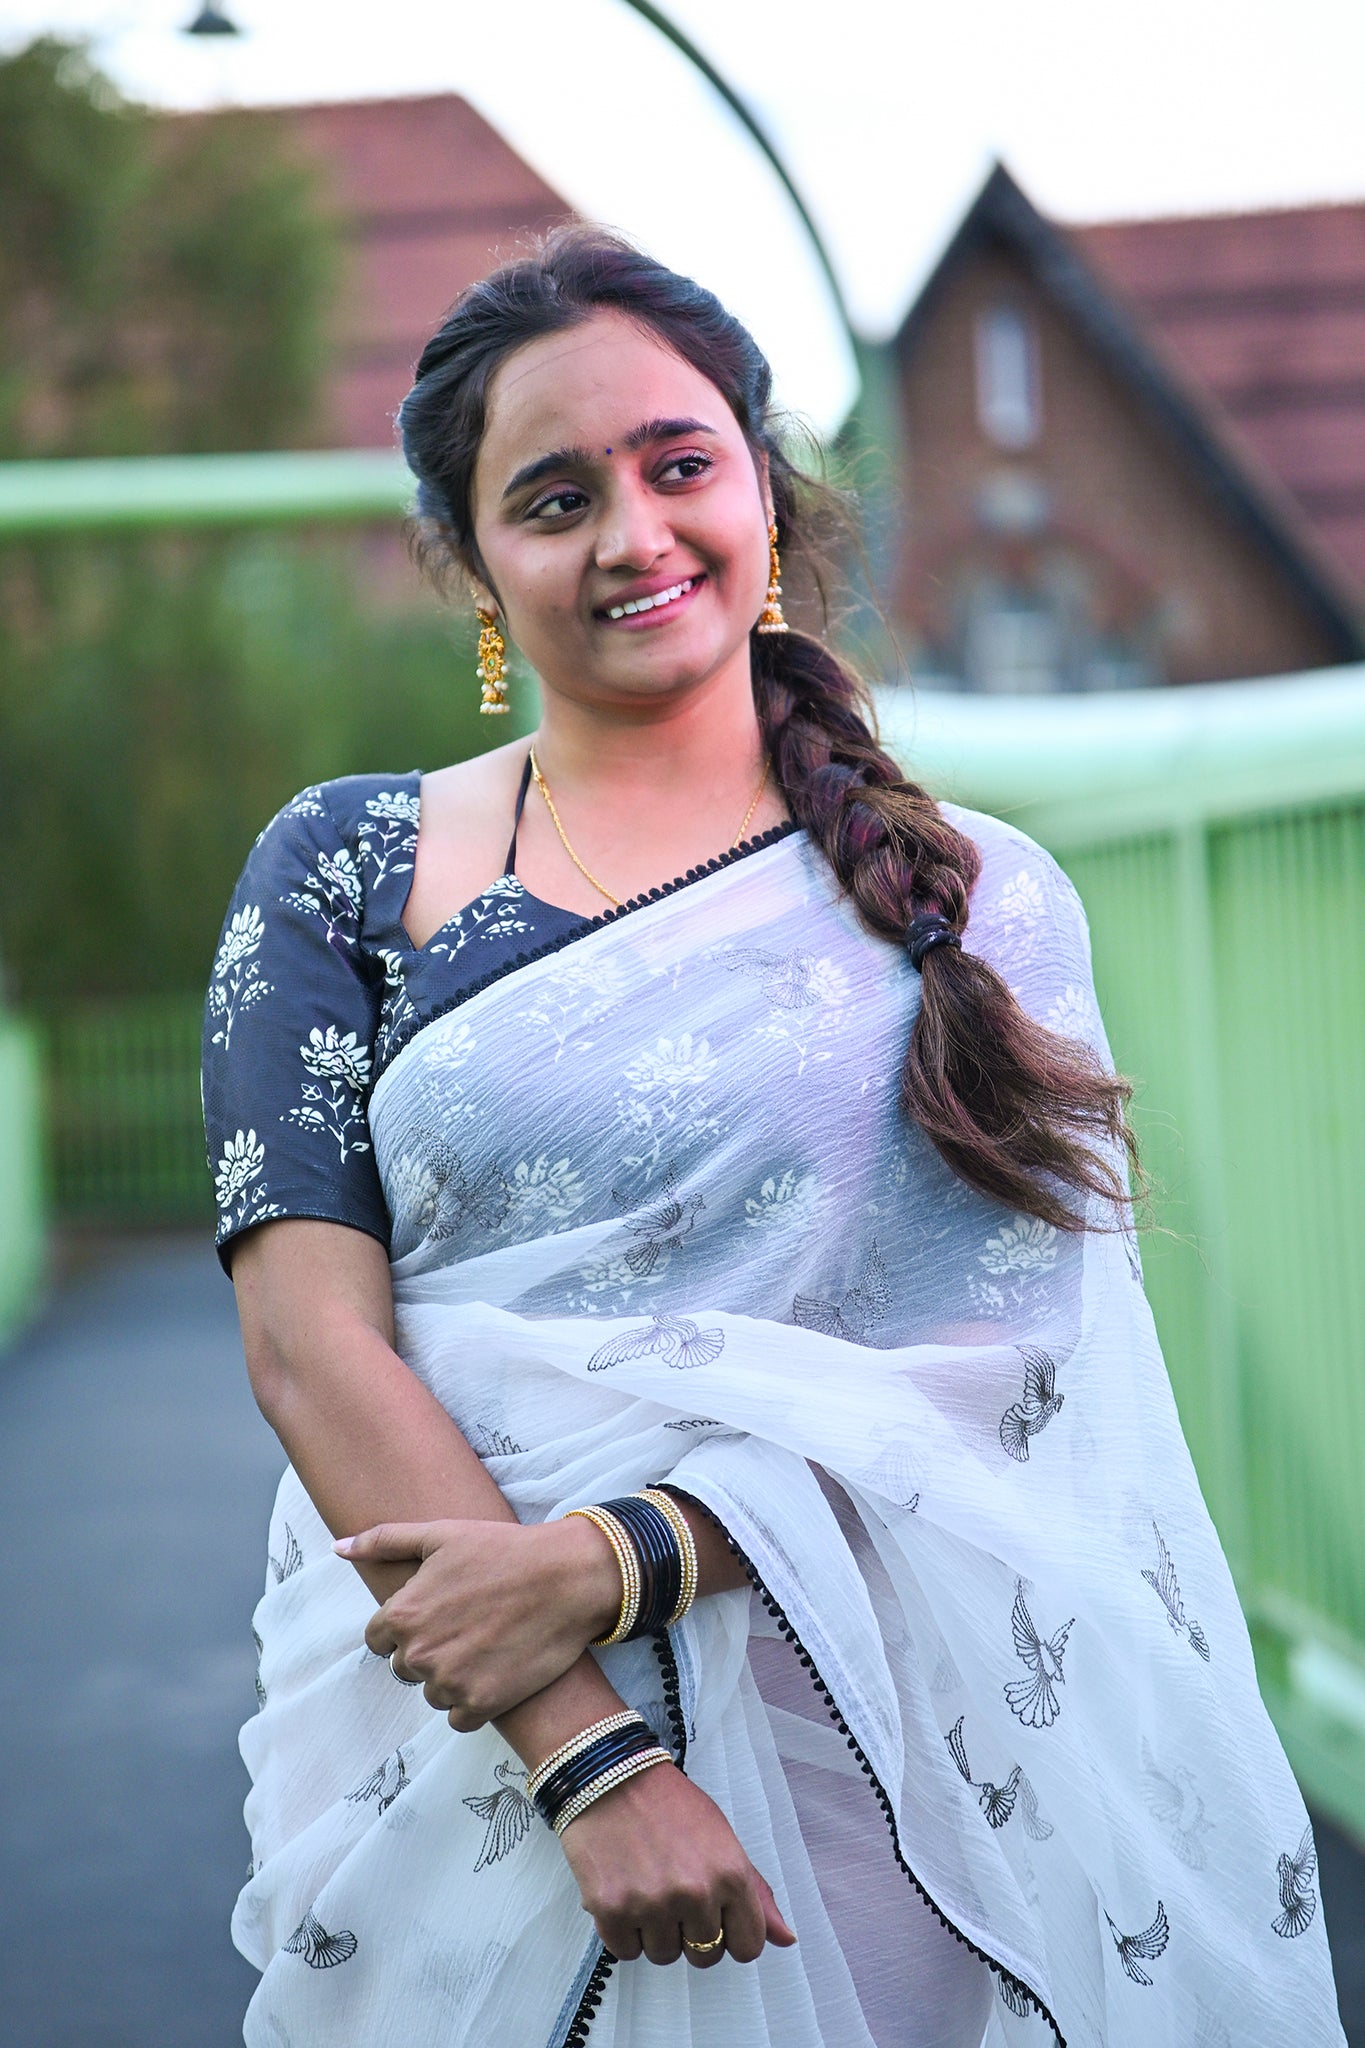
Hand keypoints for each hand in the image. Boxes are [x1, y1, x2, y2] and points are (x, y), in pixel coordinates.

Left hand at [338, 1516, 621, 1729]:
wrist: (566, 1578)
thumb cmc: (503, 1550)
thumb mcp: (439, 1534)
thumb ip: (383, 1541)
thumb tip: (338, 1547)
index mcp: (402, 1615)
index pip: (378, 1641)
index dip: (408, 1626)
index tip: (439, 1613)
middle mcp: (419, 1654)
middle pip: (406, 1668)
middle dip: (430, 1651)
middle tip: (469, 1625)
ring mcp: (450, 1683)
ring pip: (433, 1694)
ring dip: (453, 1677)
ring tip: (487, 1644)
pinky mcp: (482, 1704)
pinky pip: (460, 1719)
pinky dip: (475, 1701)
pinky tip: (497, 1670)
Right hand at [558, 1760, 796, 1968]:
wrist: (611, 1775)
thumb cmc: (669, 1803)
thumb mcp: (724, 1838)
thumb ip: (756, 1892)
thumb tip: (786, 1938)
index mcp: (730, 1875)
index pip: (748, 1947)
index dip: (731, 1934)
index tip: (715, 1916)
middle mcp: (695, 1894)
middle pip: (705, 1956)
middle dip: (691, 1933)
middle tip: (674, 1892)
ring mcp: (652, 1905)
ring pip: (664, 1955)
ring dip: (655, 1932)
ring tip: (646, 1887)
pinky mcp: (612, 1911)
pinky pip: (626, 1951)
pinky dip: (623, 1931)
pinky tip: (623, 1892)